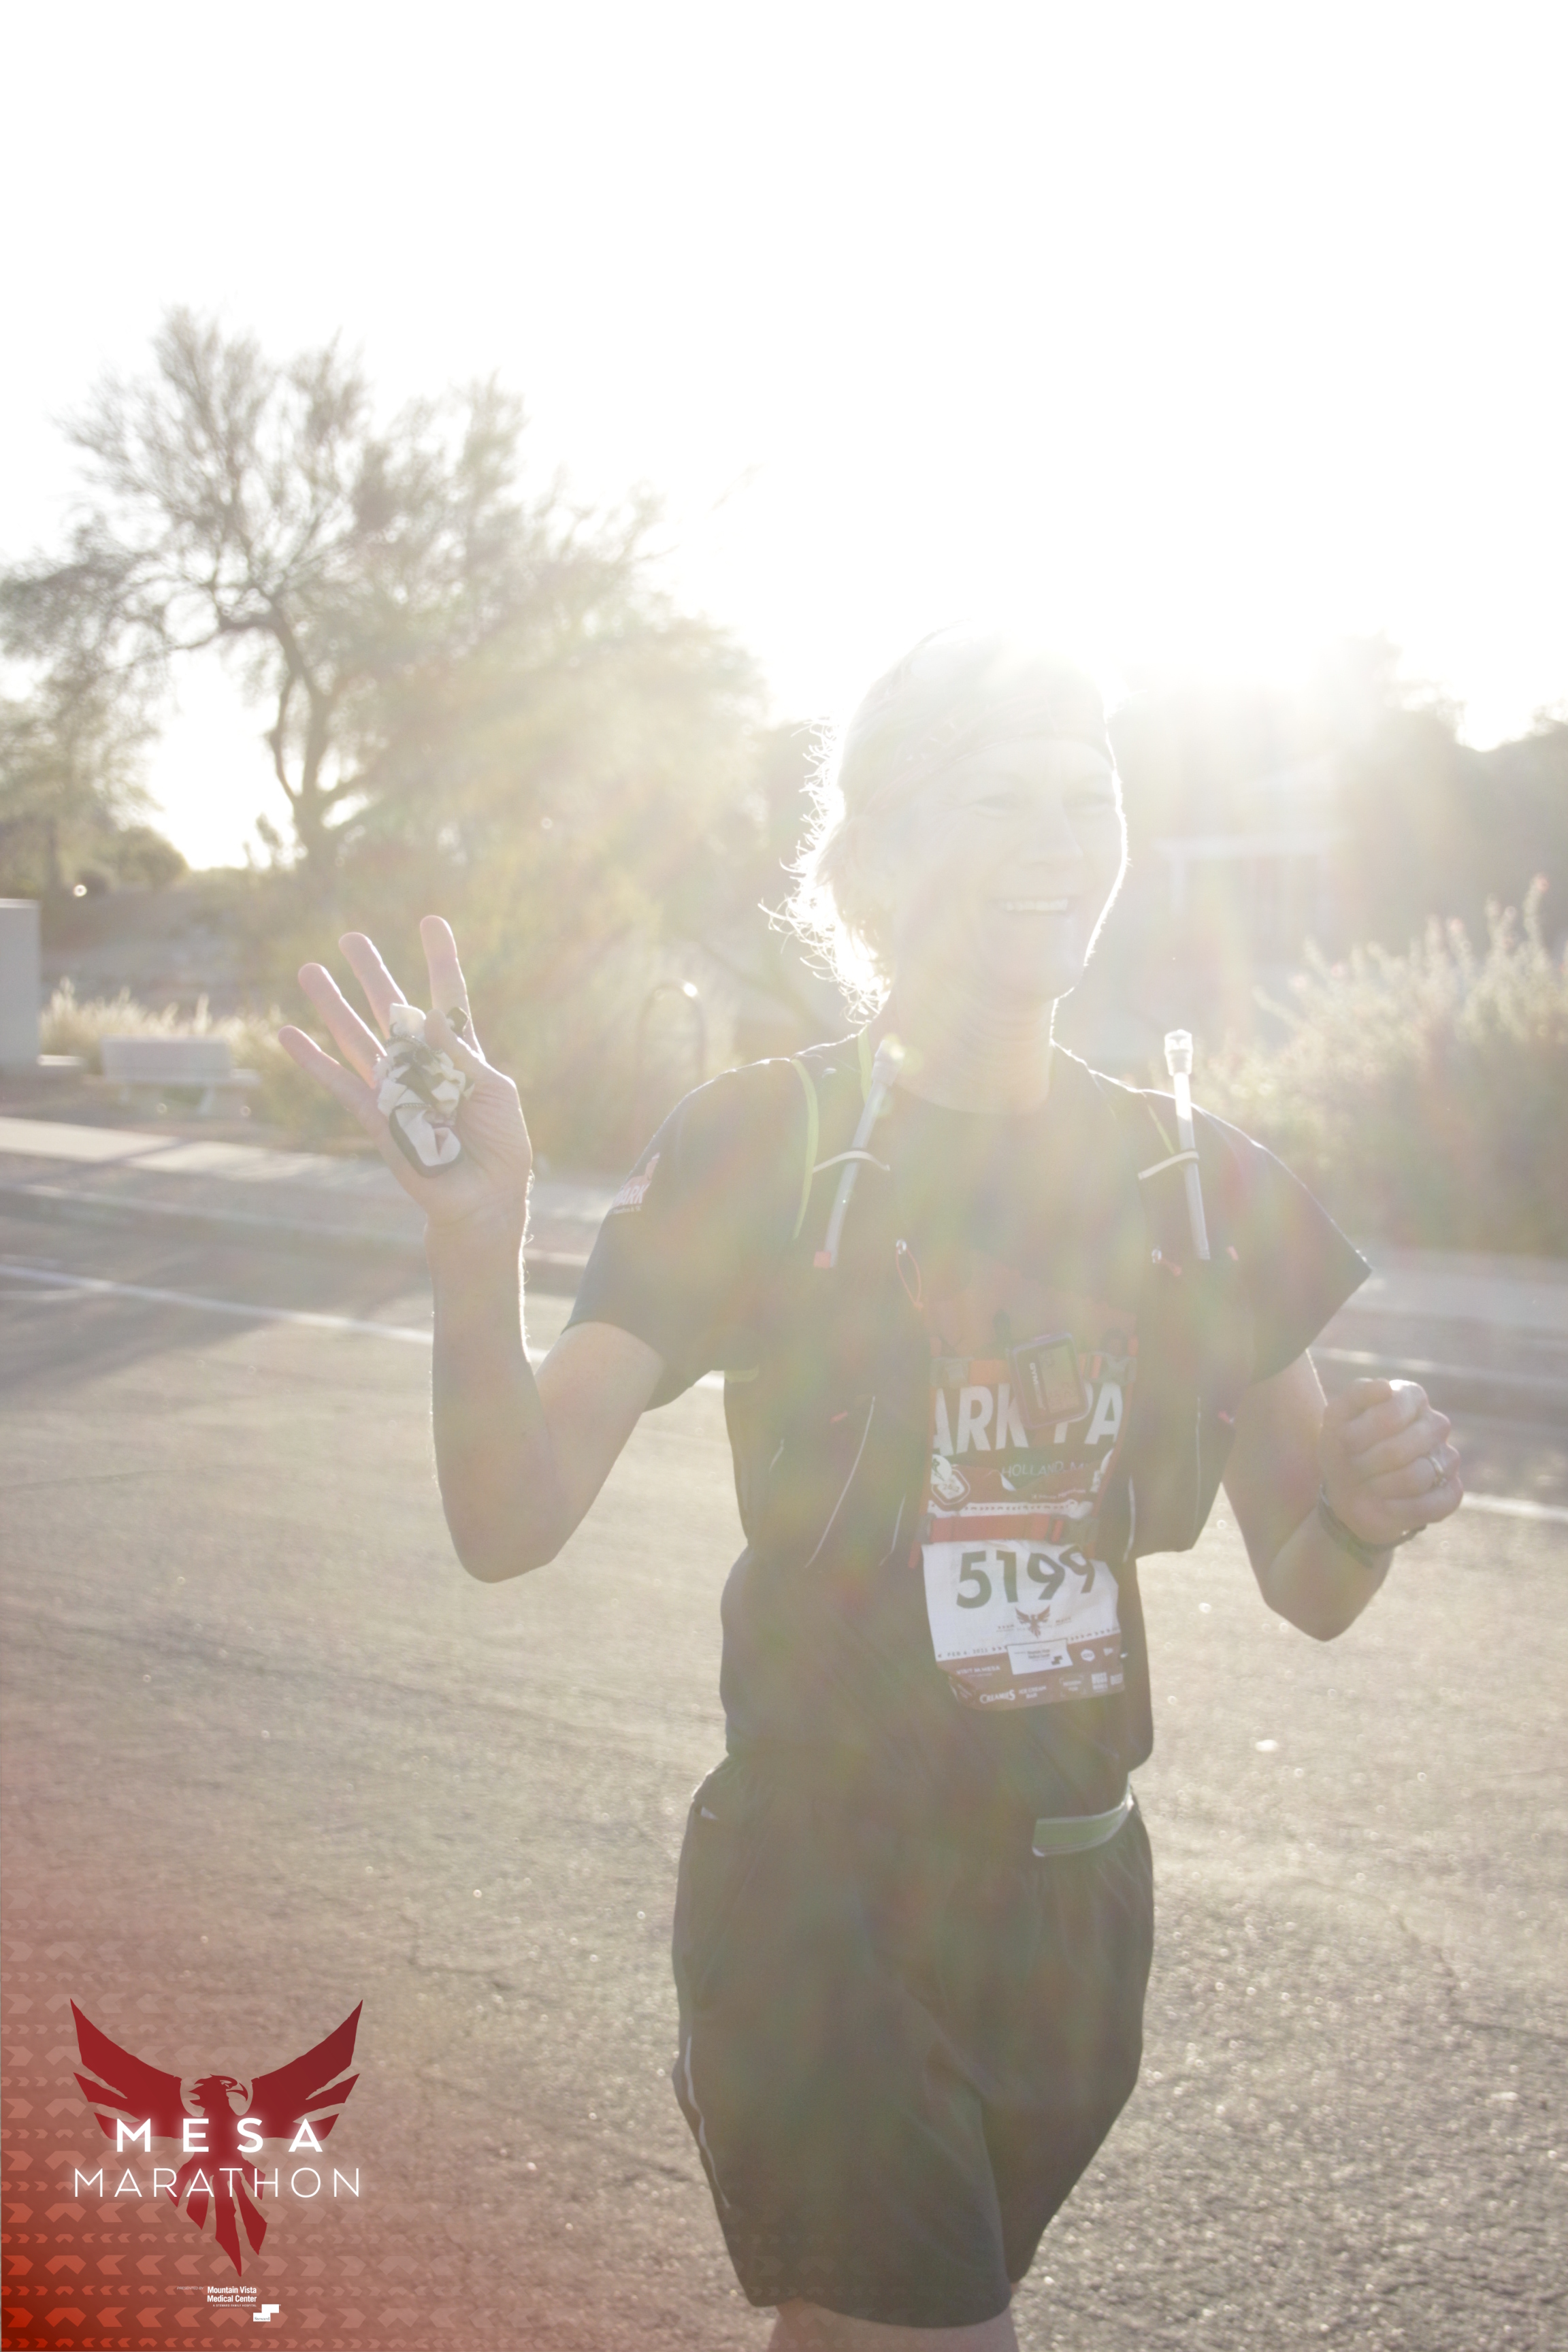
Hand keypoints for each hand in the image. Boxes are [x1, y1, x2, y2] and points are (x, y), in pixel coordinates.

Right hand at [278, 916, 530, 1240]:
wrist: (483, 1197)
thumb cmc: (501, 1145)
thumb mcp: (494, 1093)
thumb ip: (462, 1055)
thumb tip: (430, 1014)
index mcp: (459, 1055)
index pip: (448, 998)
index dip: (440, 960)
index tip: (431, 921)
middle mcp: (422, 1066)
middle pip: (392, 1010)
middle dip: (371, 974)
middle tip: (351, 937)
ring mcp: (395, 1089)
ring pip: (357, 1039)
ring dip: (332, 1006)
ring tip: (308, 970)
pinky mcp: (375, 1118)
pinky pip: (339, 1084)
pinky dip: (312, 1060)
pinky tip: (288, 1034)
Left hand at [1318, 1377, 1462, 1550]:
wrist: (1349, 1492)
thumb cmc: (1344, 1449)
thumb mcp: (1336, 1418)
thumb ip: (1356, 1395)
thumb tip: (1385, 1387)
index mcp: (1411, 1396)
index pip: (1389, 1415)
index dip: (1358, 1435)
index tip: (1343, 1442)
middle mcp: (1435, 1423)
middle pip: (1400, 1449)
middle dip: (1366, 1464)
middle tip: (1353, 1467)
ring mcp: (1448, 1457)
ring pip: (1417, 1477)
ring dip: (1380, 1487)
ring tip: (1368, 1485)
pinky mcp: (1452, 1490)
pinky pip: (1435, 1504)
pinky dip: (1401, 1510)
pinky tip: (1386, 1504)